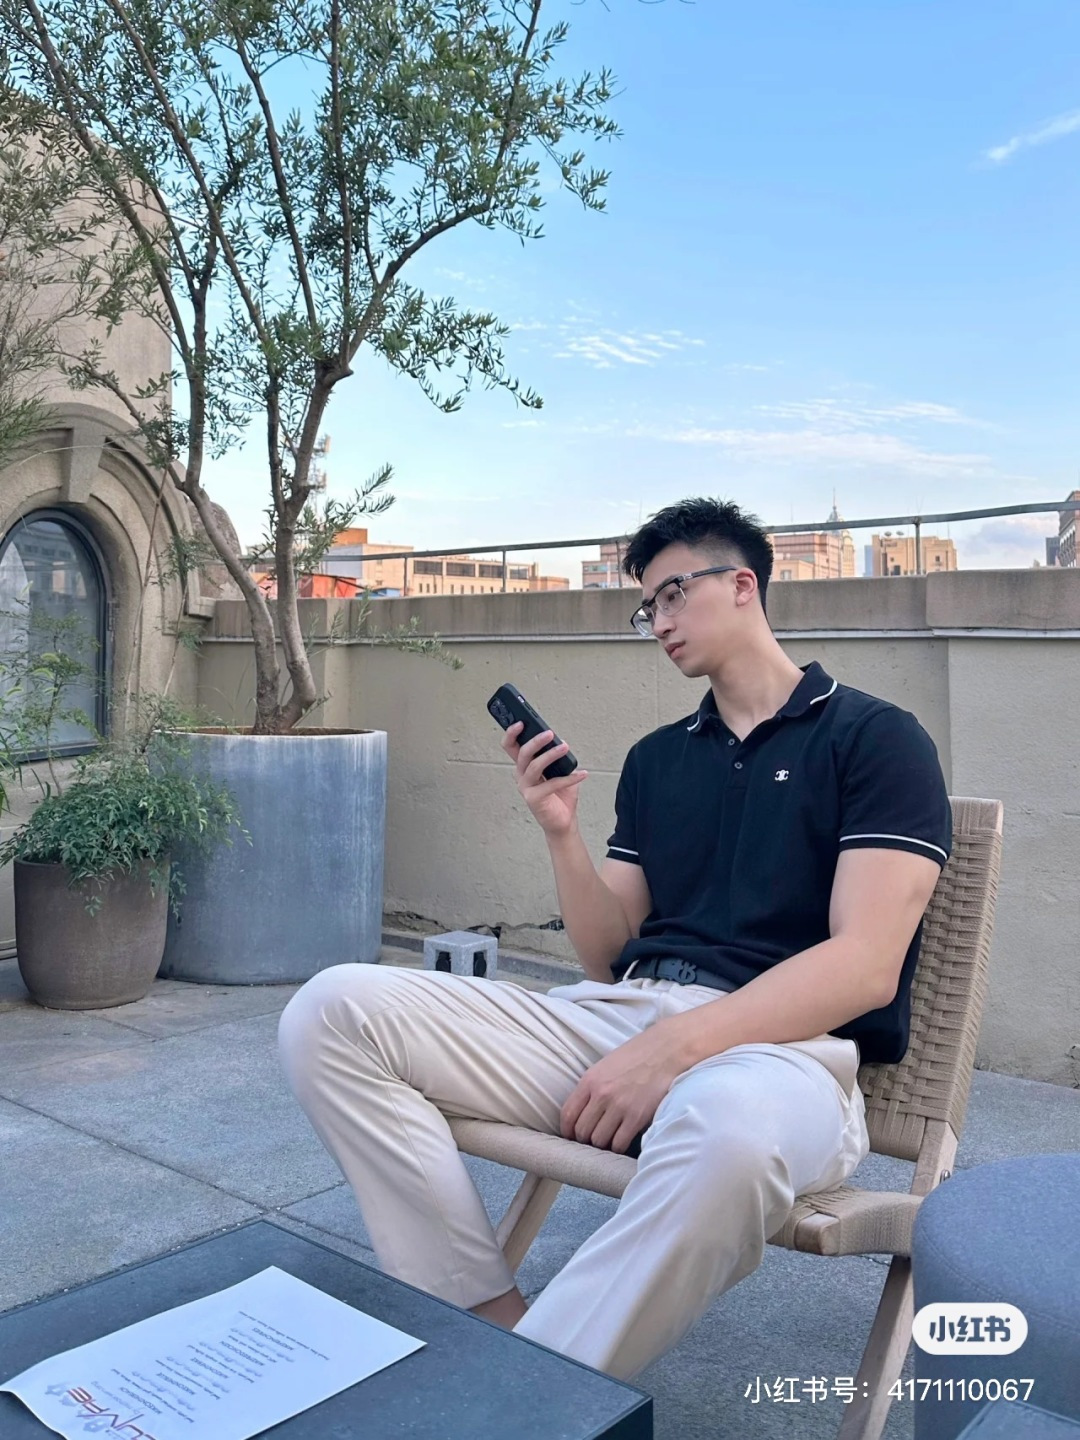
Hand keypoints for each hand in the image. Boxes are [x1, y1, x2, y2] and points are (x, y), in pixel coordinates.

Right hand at [502, 721, 587, 836]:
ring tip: (565, 747)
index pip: (511, 747)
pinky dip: (569, 778)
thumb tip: (561, 742)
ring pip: (534, 766)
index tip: (521, 722)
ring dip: (551, 755)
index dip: (512, 734)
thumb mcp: (558, 771)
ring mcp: (526, 788)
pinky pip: (552, 784)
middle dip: (535, 741)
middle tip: (549, 733)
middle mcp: (521, 776)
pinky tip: (582, 774)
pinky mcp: (534, 799)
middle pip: (522, 754)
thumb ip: (556, 758)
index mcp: (524, 767)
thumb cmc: (559, 795)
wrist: (563, 821)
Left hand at [560, 1023, 685, 1153]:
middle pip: (582, 1131)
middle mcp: (602, 1094)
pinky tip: (622, 1140)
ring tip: (610, 1139)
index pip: (568, 1115)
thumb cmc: (636, 1057)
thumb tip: (581, 1113)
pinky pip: (619, 1143)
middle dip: (586, 1139)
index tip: (572, 1137)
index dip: (567, 1131)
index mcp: (590, 1080)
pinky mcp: (637, 1117)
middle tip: (594, 1139)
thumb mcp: (605, 1066)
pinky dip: (618, 1147)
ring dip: (603, 1144)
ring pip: (599, 1141)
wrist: (666, 1051)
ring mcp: (619, 1106)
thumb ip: (591, 1087)